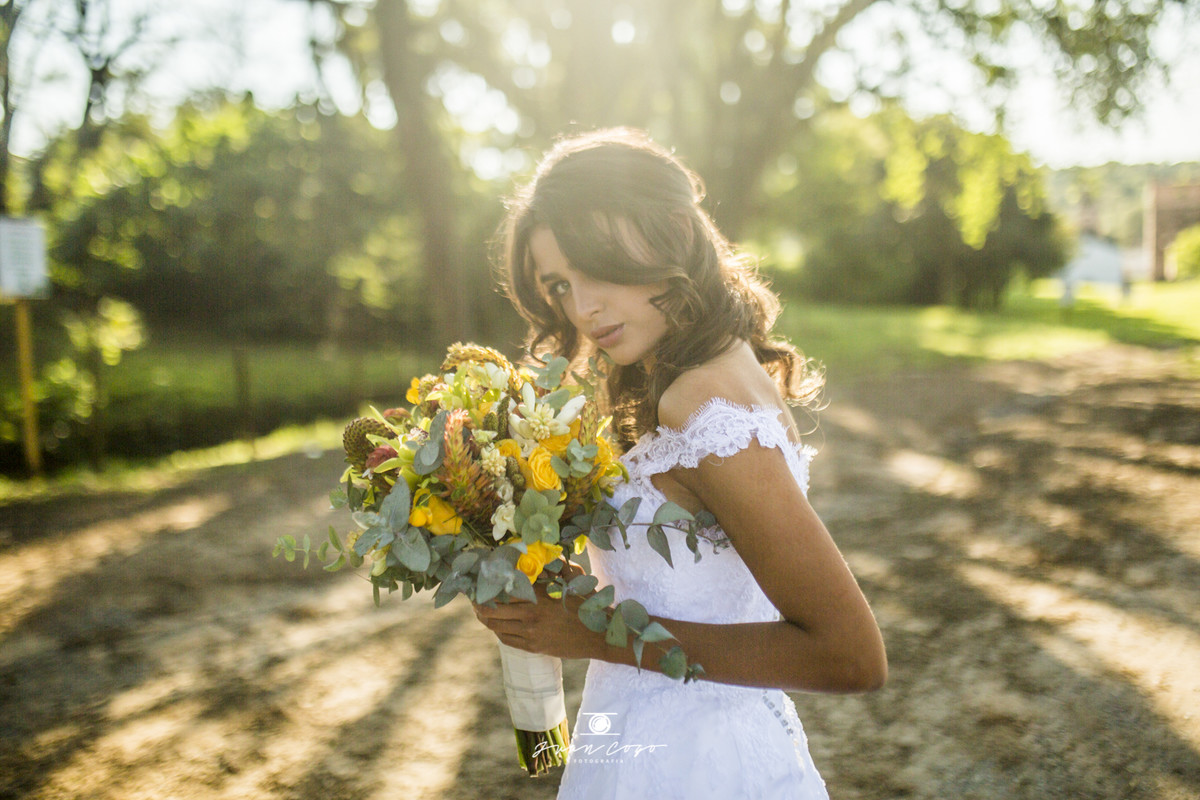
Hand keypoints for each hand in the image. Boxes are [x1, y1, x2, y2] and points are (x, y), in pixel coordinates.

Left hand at [472, 580, 600, 660]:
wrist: (600, 636)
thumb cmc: (588, 606)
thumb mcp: (572, 583)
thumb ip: (557, 569)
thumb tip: (547, 556)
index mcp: (539, 595)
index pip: (504, 588)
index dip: (489, 585)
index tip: (480, 580)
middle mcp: (531, 614)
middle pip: (493, 609)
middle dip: (478, 603)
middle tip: (473, 597)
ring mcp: (531, 633)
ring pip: (496, 625)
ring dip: (485, 618)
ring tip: (480, 611)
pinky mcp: (533, 647)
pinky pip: (506, 639)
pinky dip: (497, 631)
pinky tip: (496, 625)